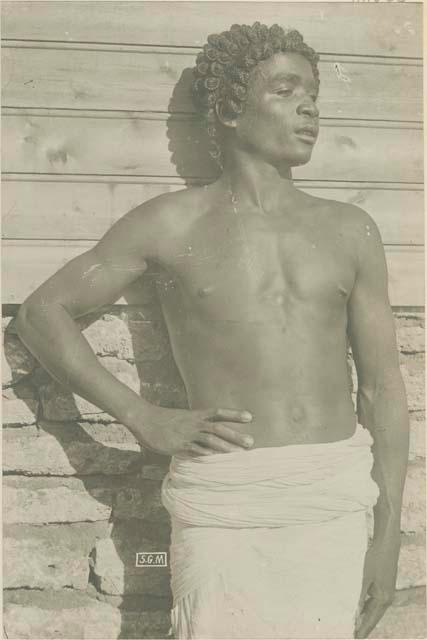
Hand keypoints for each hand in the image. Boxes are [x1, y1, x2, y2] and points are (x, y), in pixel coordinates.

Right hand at [134, 405, 254, 456]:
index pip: (219, 412)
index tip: (250, 417)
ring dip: (226, 446)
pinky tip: (217, 460)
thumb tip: (206, 432)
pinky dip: (207, 454)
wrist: (144, 418)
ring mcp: (187, 434)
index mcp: (196, 415)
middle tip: (251, 442)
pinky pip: (195, 450)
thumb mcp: (183, 418)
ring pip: (210, 439)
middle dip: (236, 435)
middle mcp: (194, 423)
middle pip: (219, 428)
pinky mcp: (179, 445)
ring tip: (239, 454)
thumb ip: (195, 424)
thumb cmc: (163, 420)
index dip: (234, 414)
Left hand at [355, 536, 399, 637]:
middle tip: (353, 634)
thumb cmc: (375, 559)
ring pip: (373, 609)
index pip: (371, 619)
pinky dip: (367, 606)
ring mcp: (386, 592)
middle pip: (373, 616)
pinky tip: (359, 608)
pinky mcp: (384, 586)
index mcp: (383, 598)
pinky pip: (374, 601)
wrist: (386, 545)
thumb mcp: (365, 578)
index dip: (363, 629)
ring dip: (364, 616)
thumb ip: (360, 595)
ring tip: (354, 624)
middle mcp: (387, 598)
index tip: (355, 637)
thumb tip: (356, 611)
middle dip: (363, 625)